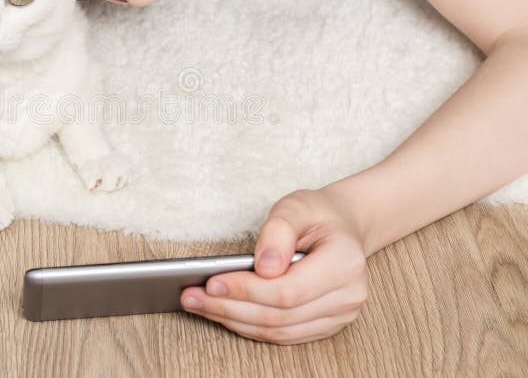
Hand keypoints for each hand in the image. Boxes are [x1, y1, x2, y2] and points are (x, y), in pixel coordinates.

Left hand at [179, 188, 368, 344]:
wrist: (342, 227)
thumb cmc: (317, 214)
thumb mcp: (297, 205)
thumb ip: (279, 230)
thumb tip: (264, 267)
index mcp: (345, 263)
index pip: (288, 290)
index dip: (247, 290)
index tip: (211, 283)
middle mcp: (348, 296)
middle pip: (280, 315)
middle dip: (230, 308)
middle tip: (192, 297)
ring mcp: (339, 316)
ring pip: (278, 331)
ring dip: (234, 320)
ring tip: (199, 304)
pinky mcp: (326, 325)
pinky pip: (283, 335)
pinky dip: (249, 326)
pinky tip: (223, 312)